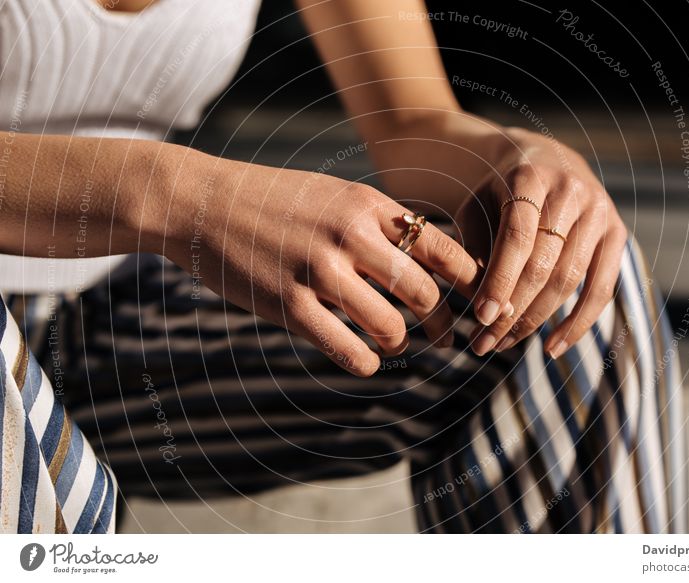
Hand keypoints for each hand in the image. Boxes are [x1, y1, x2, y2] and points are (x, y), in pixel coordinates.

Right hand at [159, 151, 479, 375]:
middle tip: (445, 337)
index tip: (474, 302)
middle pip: (425, 294)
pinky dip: (366, 363)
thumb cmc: (274, 201)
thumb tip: (424, 262)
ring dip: (400, 343)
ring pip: (391, 327)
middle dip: (442, 323)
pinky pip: (349, 350)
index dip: (470, 284)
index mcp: (368, 205)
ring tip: (394, 343)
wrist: (201, 202)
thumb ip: (377, 224)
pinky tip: (364, 360)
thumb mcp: (334, 195)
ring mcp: (319, 271)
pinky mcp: (289, 305)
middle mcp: (350, 235)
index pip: (444, 249)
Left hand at [455, 127, 626, 357]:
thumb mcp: (476, 208)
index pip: (517, 236)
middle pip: (545, 264)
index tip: (481, 317)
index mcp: (530, 178)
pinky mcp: (617, 233)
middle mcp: (572, 192)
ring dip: (536, 321)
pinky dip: (579, 323)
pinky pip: (602, 288)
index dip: (500, 280)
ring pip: (571, 280)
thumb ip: (477, 250)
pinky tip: (552, 347)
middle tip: (484, 343)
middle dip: (513, 310)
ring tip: (504, 344)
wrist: (544, 159)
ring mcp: (600, 212)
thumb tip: (488, 309)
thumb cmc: (498, 193)